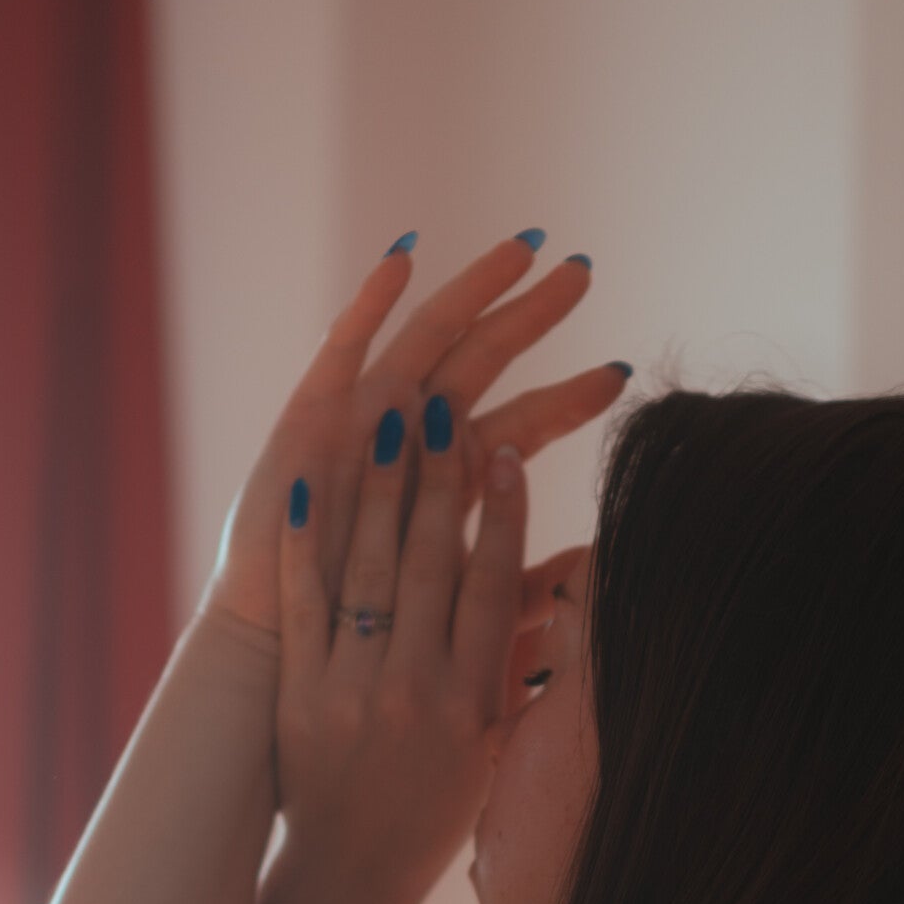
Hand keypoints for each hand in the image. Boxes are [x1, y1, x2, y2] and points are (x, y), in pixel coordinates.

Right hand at [203, 230, 626, 643]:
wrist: (280, 657)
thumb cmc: (367, 647)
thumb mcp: (457, 615)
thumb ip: (519, 591)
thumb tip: (592, 576)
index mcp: (448, 480)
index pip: (522, 426)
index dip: (568, 399)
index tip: (623, 372)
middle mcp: (408, 435)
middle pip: (483, 359)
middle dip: (532, 314)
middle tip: (583, 268)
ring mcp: (359, 417)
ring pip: (426, 338)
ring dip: (472, 288)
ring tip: (521, 247)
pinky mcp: (308, 415)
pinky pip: (341, 347)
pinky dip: (369, 301)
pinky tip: (404, 257)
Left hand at [276, 396, 590, 903]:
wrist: (352, 875)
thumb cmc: (435, 808)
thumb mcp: (495, 747)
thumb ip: (522, 667)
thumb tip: (571, 589)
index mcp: (471, 704)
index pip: (494, 590)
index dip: (503, 517)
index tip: (510, 452)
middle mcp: (413, 692)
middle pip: (429, 564)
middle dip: (438, 480)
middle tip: (443, 406)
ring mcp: (350, 690)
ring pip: (367, 571)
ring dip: (376, 488)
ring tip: (384, 419)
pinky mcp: (297, 694)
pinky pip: (302, 604)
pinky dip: (303, 543)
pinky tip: (304, 485)